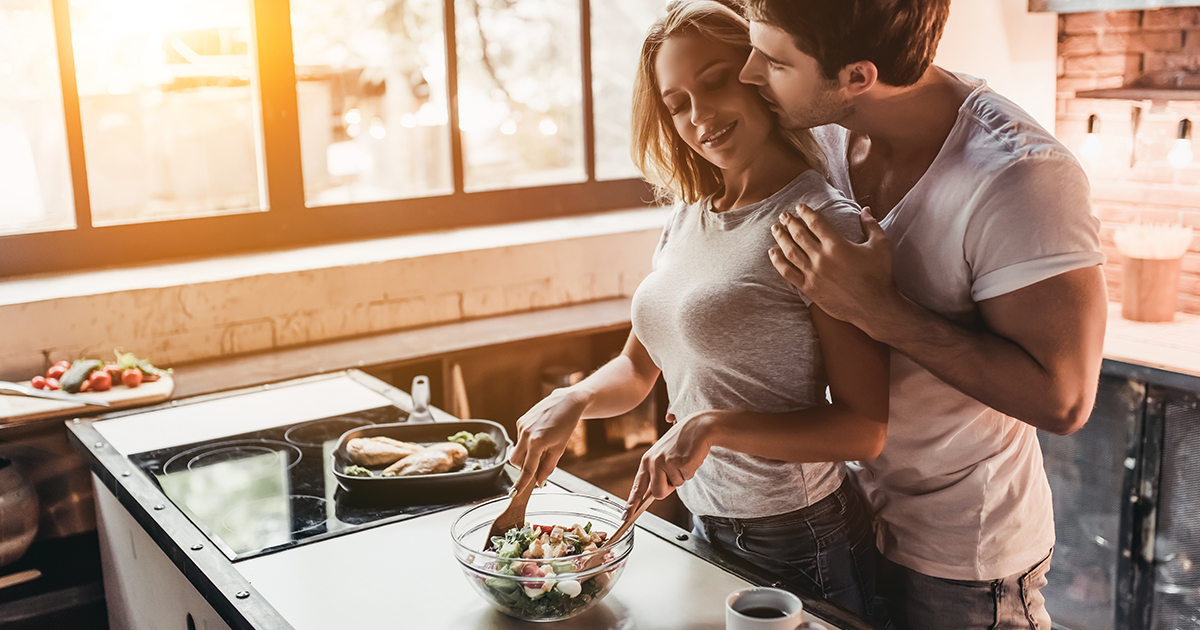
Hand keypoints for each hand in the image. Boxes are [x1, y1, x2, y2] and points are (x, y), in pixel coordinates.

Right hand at [509, 388, 590, 494]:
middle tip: (539, 463)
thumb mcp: (559, 449)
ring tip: (543, 445)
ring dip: (526, 454)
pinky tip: (540, 435)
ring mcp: (521, 426)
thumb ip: (548, 467)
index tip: (514, 493)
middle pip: (516, 461)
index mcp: (537, 442)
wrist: (567, 402)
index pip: (527, 469)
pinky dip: (527, 443)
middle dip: (524, 467)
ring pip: (517, 450)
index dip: (521, 483)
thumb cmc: (566, 425)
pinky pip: (519, 439)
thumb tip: (539, 482)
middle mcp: (526, 434)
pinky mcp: (520, 421)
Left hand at [626, 411, 717, 513]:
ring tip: (683, 460)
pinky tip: (690, 457)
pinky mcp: (681, 463)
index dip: (632, 502)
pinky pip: (687, 478)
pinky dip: (690, 471)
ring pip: (675, 486)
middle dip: (668, 489)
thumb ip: (656, 473)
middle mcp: (654, 461)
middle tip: (675, 473)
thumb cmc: (681, 442)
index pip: (638, 486)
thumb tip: (652, 493)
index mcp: (647, 460)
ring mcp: (667, 462)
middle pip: (658, 493)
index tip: (626, 515)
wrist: (698, 427)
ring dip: (682, 476)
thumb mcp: (663, 456)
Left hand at [769, 204, 896, 330]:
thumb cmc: (880, 275)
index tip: (799, 207)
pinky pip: (788, 273)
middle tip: (783, 215)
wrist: (874, 307)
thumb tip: (865, 209)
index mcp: (837, 244)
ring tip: (775, 229)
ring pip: (790, 252)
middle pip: (799, 235)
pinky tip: (772, 253)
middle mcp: (822, 258)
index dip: (805, 212)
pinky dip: (778, 262)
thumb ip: (871, 225)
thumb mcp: (881, 245)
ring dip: (781, 238)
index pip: (815, 223)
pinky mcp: (809, 288)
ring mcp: (813, 274)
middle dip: (789, 222)